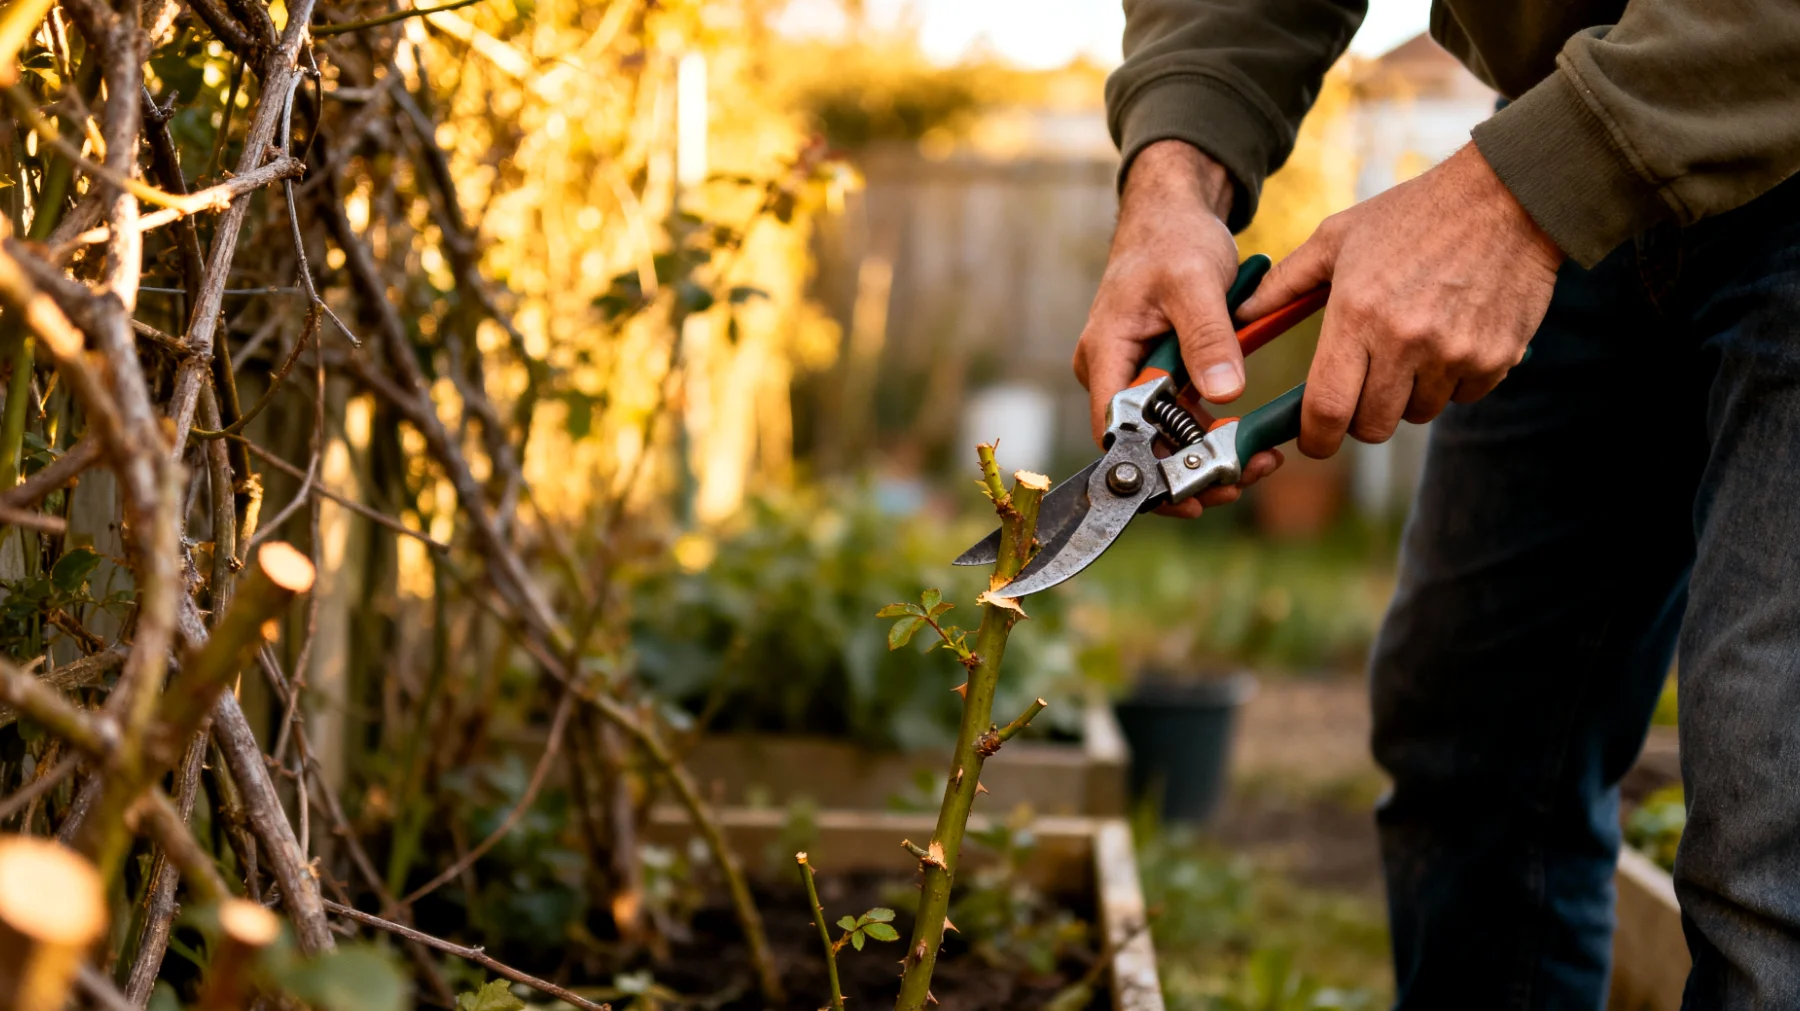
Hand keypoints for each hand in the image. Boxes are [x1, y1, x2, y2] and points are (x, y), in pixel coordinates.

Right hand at [1073, 140, 1281, 518]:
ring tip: (1256, 464)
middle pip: (1139, 446)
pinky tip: (1249, 444)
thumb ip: (1208, 338)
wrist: (1172, 217)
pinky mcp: (1156, 378)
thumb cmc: (1173, 241)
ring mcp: (1131, 378)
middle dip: (1187, 472)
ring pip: (1162, 440)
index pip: (1115, 430)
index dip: (1148, 469)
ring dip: (1205, 458)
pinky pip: (1178, 423)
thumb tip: (1224, 393)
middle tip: (1239, 481)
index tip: (1188, 491)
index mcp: (1106, 353)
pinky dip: (1211, 437)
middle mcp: (1109, 374)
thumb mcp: (1195, 282)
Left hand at [1236, 144, 1561, 458]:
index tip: (1314, 438)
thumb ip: (1284, 285)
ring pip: (1418, 413)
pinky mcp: (1495, 357)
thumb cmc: (1412, 215)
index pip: (1327, 408)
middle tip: (1365, 386)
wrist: (1505, 197)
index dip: (1316, 437)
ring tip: (1412, 347)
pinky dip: (1452, 382)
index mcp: (1357, 314)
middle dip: (1361, 417)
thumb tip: (1239, 317)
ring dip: (1408, 396)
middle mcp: (1405, 341)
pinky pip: (1463, 398)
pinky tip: (1451, 338)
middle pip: (1372, 426)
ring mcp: (1454, 352)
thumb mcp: (1337, 238)